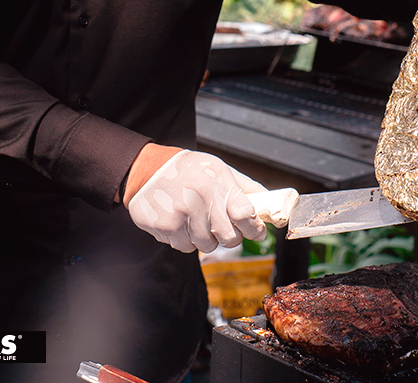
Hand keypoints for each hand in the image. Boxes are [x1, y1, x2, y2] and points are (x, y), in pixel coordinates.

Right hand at [125, 145, 267, 252]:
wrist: (147, 169)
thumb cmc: (188, 170)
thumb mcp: (220, 169)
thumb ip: (245, 188)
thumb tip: (270, 204)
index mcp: (219, 184)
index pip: (246, 216)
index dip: (255, 228)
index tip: (256, 230)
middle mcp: (202, 200)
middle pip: (230, 239)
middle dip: (231, 236)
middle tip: (223, 225)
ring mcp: (183, 216)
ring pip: (209, 246)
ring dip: (207, 238)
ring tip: (197, 219)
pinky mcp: (167, 228)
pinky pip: (187, 247)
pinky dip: (187, 239)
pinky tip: (181, 222)